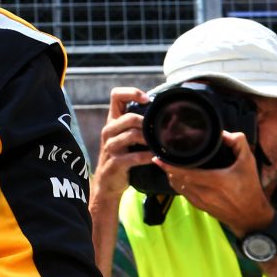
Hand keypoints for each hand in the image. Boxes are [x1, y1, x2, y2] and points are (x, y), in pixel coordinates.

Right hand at [90, 87, 153, 204]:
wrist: (108, 183)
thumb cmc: (122, 157)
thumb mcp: (126, 138)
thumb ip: (139, 126)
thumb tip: (169, 116)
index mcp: (112, 121)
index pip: (116, 95)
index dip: (132, 93)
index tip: (147, 100)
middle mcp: (109, 130)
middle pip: (129, 117)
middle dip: (147, 124)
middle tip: (161, 131)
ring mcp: (110, 146)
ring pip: (132, 135)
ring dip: (150, 140)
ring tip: (161, 145)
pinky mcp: (114, 162)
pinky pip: (134, 157)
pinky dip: (147, 157)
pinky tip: (155, 158)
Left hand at [158, 131, 273, 235]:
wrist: (252, 217)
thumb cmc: (250, 189)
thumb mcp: (248, 163)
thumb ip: (238, 144)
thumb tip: (223, 133)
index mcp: (215, 181)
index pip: (185, 173)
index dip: (169, 165)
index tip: (159, 158)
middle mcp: (205, 193)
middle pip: (177, 179)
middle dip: (167, 168)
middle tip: (161, 157)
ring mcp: (201, 202)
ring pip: (178, 187)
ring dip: (170, 176)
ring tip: (166, 165)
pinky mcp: (200, 207)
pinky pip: (183, 194)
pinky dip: (178, 185)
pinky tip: (176, 177)